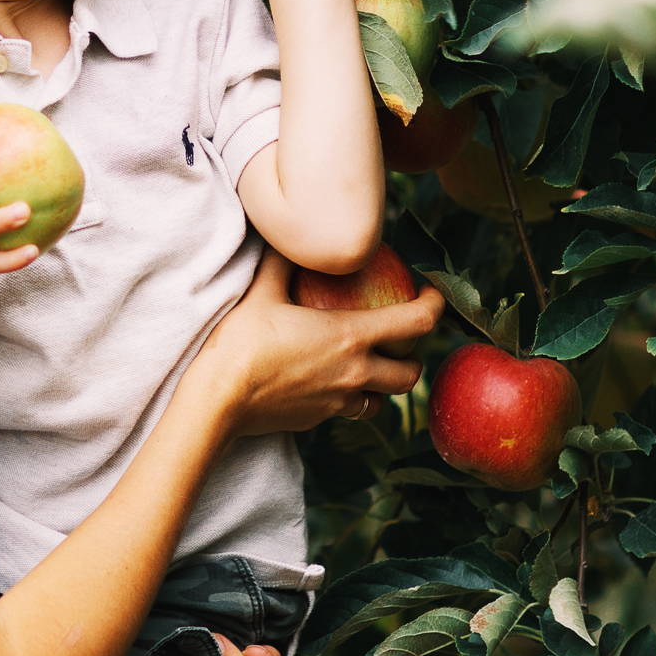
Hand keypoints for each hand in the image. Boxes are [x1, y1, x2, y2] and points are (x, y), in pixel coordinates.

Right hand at [191, 252, 439, 437]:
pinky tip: (332, 383)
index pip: (416, 323)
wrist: (219, 400)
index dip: (436, 306)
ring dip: (385, 384)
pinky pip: (350, 409)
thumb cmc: (241, 344)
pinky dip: (352, 397)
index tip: (433, 295)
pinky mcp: (321, 419)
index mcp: (351, 336)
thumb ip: (282, 263)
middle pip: (410, 373)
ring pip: (383, 400)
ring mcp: (339, 401)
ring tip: (371, 366)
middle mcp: (355, 372)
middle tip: (401, 338)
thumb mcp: (263, 292)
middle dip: (414, 356)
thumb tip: (288, 236)